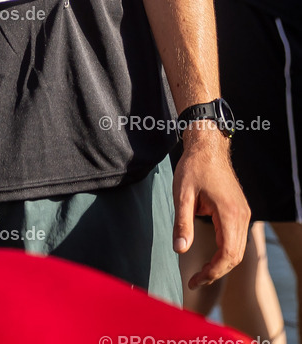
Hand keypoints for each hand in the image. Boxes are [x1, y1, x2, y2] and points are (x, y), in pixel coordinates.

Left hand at [173, 130, 249, 287]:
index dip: (212, 272)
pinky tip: (209, 255)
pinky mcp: (240, 210)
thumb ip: (182, 223)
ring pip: (237, 249)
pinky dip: (224, 250)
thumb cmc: (193, 166)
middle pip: (235, 256)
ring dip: (221, 263)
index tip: (195, 280)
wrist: (208, 144)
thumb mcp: (182, 193)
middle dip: (216, 271)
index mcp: (229, 212)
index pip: (227, 254)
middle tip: (195, 280)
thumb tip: (180, 250)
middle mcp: (241, 215)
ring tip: (201, 272)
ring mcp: (243, 212)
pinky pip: (236, 238)